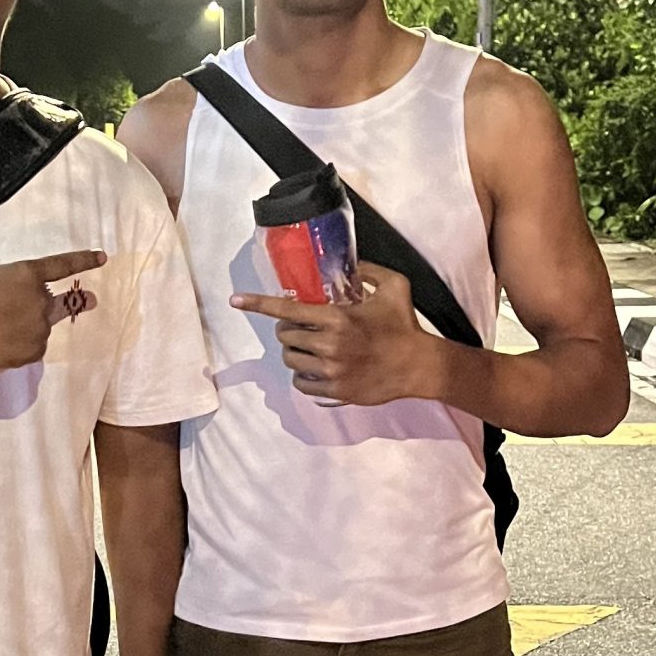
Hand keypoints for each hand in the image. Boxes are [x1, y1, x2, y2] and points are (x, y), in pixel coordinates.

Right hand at [0, 251, 105, 371]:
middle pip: (54, 301)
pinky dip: (24, 341)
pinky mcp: (32, 352)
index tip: (103, 258)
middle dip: (52, 302)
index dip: (84, 261)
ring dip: (31, 322)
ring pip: (43, 324)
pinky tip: (1, 339)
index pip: (62, 267)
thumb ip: (14, 278)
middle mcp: (39, 302)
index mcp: (27, 275)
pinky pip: (36, 343)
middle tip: (65, 303)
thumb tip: (25, 289)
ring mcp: (38, 330)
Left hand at [230, 260, 436, 406]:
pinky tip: (316, 368)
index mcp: (337, 318)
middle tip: (303, 328)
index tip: (236, 300)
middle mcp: (329, 345)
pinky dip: (303, 375)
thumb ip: (368, 271)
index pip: (287, 310)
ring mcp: (330, 371)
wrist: (418, 367)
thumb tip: (349, 264)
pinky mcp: (335, 391)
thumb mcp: (393, 286)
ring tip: (310, 347)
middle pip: (285, 337)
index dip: (258, 304)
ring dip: (295, 352)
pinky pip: (302, 384)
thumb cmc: (404, 325)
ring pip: (291, 360)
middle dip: (288, 330)